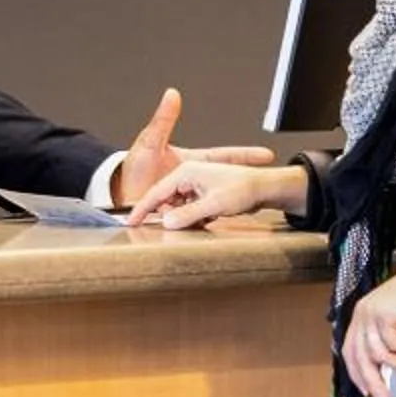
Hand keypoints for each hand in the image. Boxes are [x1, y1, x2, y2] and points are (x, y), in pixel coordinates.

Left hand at [116, 86, 275, 206]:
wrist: (117, 195)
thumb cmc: (131, 168)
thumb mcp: (149, 143)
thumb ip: (163, 121)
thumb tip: (172, 94)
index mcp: (190, 164)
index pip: (223, 156)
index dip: (244, 155)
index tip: (266, 155)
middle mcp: (191, 182)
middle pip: (220, 185)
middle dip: (239, 187)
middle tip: (261, 189)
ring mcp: (186, 200)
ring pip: (208, 204)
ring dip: (215, 209)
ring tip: (226, 211)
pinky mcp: (179, 216)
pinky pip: (195, 218)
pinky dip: (199, 221)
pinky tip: (205, 225)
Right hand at [127, 159, 288, 229]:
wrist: (265, 187)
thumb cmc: (242, 189)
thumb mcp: (213, 205)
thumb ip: (188, 215)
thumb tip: (168, 224)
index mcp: (186, 171)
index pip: (156, 192)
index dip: (142, 208)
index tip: (130, 222)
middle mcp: (189, 175)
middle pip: (166, 200)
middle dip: (171, 215)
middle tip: (184, 225)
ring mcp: (196, 184)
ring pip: (179, 206)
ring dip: (185, 217)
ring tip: (204, 219)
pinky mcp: (204, 193)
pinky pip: (190, 208)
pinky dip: (194, 216)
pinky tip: (208, 219)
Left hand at [343, 257, 395, 396]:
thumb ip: (387, 342)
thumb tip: (386, 371)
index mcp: (362, 315)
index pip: (351, 350)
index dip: (357, 372)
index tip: (366, 389)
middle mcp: (362, 314)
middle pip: (359, 357)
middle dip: (373, 381)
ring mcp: (370, 313)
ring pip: (377, 354)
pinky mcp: (383, 315)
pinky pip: (394, 345)